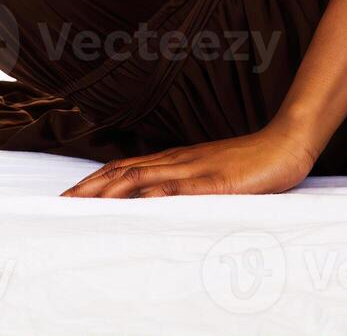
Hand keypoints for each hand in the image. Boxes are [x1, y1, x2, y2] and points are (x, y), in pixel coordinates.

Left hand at [58, 126, 318, 198]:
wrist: (285, 142)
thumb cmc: (250, 162)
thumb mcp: (211, 174)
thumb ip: (186, 184)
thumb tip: (156, 199)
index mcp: (174, 160)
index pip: (124, 168)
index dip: (94, 181)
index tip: (69, 196)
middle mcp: (176, 161)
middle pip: (122, 171)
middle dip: (89, 188)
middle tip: (61, 204)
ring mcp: (195, 169)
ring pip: (142, 177)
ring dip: (109, 191)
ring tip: (84, 204)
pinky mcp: (215, 181)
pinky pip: (182, 187)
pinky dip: (155, 195)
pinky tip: (138, 204)